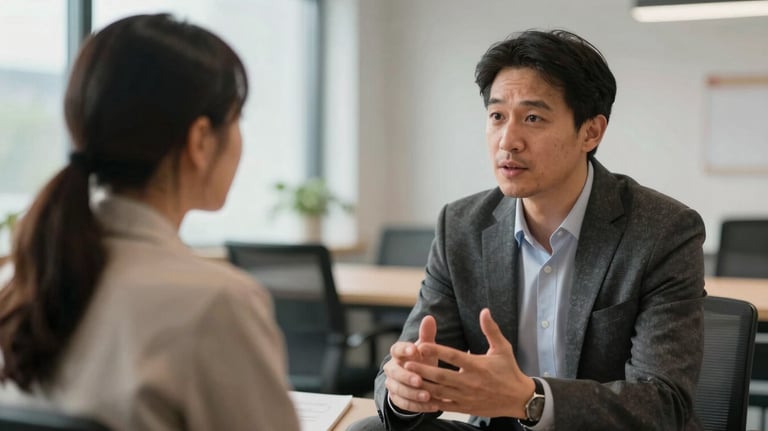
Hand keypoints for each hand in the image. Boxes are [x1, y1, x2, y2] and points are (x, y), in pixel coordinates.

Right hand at [383, 315, 440, 411]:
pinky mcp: (396, 399)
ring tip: (428, 395)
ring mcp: (392, 384)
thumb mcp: (425, 348)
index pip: (396, 349)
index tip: (414, 350)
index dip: (404, 349)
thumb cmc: (422, 360)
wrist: (416, 380)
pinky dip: (418, 406)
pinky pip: (404, 404)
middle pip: (395, 372)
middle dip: (407, 377)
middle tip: (420, 380)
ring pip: (399, 390)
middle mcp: (392, 369)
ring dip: (413, 393)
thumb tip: (429, 317)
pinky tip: (432, 406)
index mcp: (398, 354)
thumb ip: (427, 335)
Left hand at [405, 308, 534, 417]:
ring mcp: (467, 397)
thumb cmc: (509, 370)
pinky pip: (446, 406)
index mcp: (478, 366)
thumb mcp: (502, 348)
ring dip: (424, 386)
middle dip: (423, 370)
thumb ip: (491, 330)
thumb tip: (484, 311)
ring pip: (441, 392)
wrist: (519, 399)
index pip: (454, 356)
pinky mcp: (466, 407)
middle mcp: (471, 382)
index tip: (422, 345)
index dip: (437, 351)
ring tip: (408, 380)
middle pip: (442, 376)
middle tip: (407, 364)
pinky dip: (432, 402)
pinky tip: (419, 397)